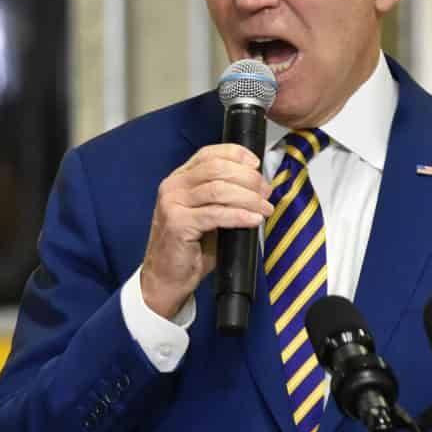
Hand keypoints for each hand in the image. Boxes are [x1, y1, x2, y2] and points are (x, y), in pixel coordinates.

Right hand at [139, 144, 273, 318]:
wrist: (166, 278)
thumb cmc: (189, 247)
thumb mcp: (206, 213)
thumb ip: (224, 196)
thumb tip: (258, 186)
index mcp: (179, 179)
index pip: (208, 154)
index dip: (235, 154)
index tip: (256, 164)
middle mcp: (173, 187)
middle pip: (216, 168)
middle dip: (248, 178)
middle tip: (266, 191)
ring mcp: (172, 204)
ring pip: (218, 190)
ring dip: (248, 198)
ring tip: (265, 208)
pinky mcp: (178, 224)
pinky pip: (216, 215)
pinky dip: (239, 215)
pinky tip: (253, 220)